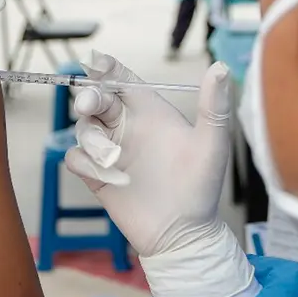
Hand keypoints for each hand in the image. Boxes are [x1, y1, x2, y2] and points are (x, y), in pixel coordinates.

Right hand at [64, 51, 253, 296]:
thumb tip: (221, 67)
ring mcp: (110, 151)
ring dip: (92, 139)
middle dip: (88, 97)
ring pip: (83, 128)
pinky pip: (75, 158)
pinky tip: (106, 178)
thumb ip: (214, 106)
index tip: (96, 62)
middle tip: (89, 105)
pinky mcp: (96, 176)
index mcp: (151, 112)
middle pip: (96, 100)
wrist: (182, 234)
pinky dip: (85, 164)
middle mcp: (127, 127)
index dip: (107, 68)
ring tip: (112, 160)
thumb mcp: (212, 144)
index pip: (123, 80)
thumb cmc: (201, 188)